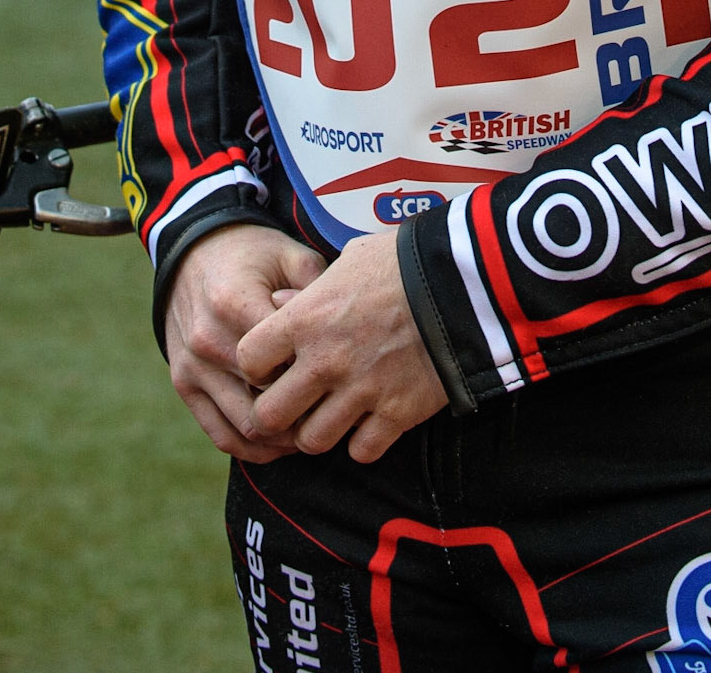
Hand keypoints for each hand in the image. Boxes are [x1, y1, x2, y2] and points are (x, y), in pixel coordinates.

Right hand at [164, 223, 324, 460]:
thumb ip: (316, 293)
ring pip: (246, 427)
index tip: (346, 379)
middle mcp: (208, 341)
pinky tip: (282, 443)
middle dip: (306, 413)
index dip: (320, 376)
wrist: (192, 250)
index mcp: (235, 304)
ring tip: (314, 429)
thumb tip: (342, 336)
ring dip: (283, 438)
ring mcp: (192, 368)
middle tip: (338, 412)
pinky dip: (254, 446)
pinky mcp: (183, 385)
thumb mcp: (291, 255)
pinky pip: (221, 434)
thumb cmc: (252, 254)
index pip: (286, 362)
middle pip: (267, 400)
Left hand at [236, 231, 447, 464]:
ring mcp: (360, 391)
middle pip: (270, 416)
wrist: (462, 283)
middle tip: (296, 402)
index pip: (248, 360)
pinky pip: (361, 450)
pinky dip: (363, 441)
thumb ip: (309, 292)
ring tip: (334, 413)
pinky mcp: (396, 413)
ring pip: (312, 441)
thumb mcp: (349, 261)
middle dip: (279, 413)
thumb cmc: (402, 263)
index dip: (257, 365)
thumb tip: (280, 306)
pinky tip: (370, 420)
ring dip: (319, 431)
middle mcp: (325, 360)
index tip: (274, 363)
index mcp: (306, 319)